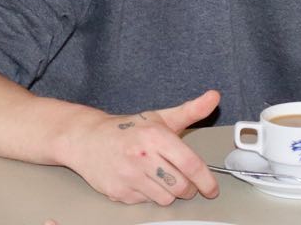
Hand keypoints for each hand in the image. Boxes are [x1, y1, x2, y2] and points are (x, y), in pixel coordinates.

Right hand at [60, 90, 221, 204]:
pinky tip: (144, 181)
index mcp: (156, 137)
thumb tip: (214, 97)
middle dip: (189, 188)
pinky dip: (150, 195)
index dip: (206, 180)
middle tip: (187, 182)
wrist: (86, 139)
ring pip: (165, 198)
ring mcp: (129, 177)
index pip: (190, 164)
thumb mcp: (161, 117)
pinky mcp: (118, 192)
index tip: (212, 189)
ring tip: (163, 178)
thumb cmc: (127, 130)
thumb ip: (191, 110)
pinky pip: (146, 202)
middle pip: (180, 186)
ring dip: (170, 193)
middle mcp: (142, 157)